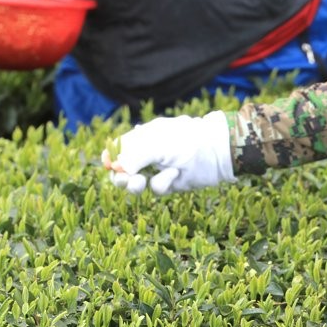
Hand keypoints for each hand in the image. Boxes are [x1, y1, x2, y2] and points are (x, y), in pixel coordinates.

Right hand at [101, 111, 234, 194]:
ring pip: (137, 184)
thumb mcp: (156, 144)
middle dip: (120, 177)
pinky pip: (157, 188)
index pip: (118, 149)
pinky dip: (164, 182)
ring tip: (141, 181)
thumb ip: (134, 155)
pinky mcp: (171, 183)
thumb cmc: (186, 141)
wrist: (217, 152)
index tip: (109, 165)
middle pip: (123, 171)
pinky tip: (175, 174)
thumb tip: (116, 168)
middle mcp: (148, 154)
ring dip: (137, 184)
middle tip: (124, 180)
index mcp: (142, 137)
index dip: (111, 158)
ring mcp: (159, 169)